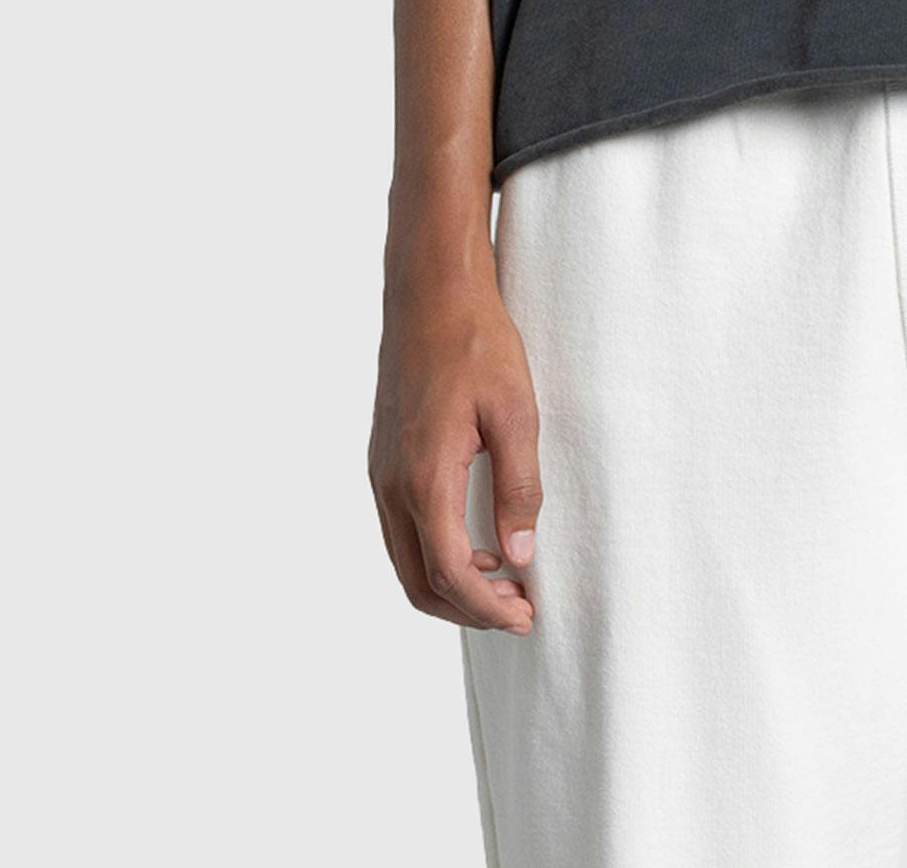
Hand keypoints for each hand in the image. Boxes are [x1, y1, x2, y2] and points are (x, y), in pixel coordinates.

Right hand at [368, 268, 540, 633]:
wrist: (431, 290)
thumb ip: (518, 487)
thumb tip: (518, 554)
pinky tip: (472, 541)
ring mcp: (380, 471)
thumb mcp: (515, 411)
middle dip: (467, 610)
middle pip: (418, 582)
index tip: (526, 617)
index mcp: (423, 477)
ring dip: (448, 584)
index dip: (488, 608)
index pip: (449, 574)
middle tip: (518, 610)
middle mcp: (390, 483)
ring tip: (501, 581)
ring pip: (405, 559)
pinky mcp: (382, 458)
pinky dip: (432, 553)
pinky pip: (400, 529)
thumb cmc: (477, 342)